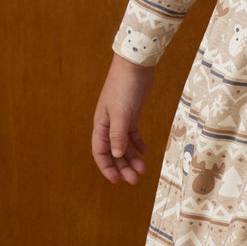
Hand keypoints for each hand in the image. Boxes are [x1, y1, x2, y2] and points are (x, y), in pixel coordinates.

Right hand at [92, 52, 154, 184]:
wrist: (135, 65)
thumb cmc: (125, 87)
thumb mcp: (121, 113)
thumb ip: (118, 134)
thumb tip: (116, 155)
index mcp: (101, 124)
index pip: (100, 152)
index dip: (107, 168)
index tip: (117, 181)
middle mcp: (109, 124)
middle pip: (114, 152)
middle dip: (123, 167)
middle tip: (135, 180)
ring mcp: (121, 119)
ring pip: (124, 145)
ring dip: (132, 158)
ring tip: (143, 170)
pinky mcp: (132, 113)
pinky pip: (133, 134)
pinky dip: (138, 144)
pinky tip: (146, 152)